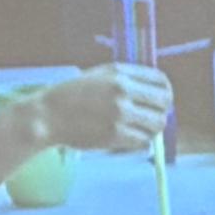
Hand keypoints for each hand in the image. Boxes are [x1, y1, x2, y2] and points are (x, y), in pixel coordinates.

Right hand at [30, 63, 174, 156]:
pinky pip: (143, 140)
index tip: (160, 99)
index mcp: (120, 73)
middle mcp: (122, 91)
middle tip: (152, 116)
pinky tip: (129, 137)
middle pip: (164, 102)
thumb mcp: (100, 75)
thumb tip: (159, 90)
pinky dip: (140, 140)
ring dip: (152, 127)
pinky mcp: (114, 135)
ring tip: (140, 127)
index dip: (166, 91)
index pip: (161, 80)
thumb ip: (128, 78)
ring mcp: (119, 114)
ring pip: (157, 123)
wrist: (48, 115)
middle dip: (162, 110)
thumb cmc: (73, 95)